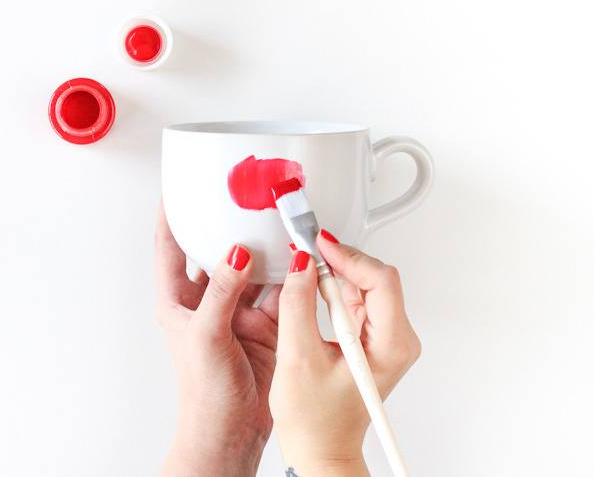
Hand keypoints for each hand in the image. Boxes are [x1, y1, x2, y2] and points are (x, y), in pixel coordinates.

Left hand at [156, 204, 279, 476]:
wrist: (233, 431)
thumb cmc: (203, 394)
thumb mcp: (204, 336)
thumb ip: (220, 292)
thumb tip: (235, 253)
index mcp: (179, 301)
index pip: (169, 247)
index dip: (171, 216)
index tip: (178, 187)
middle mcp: (209, 301)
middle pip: (216, 251)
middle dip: (229, 226)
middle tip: (244, 201)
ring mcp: (238, 310)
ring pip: (253, 267)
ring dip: (264, 250)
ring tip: (277, 224)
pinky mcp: (266, 322)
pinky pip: (279, 289)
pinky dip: (289, 275)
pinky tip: (297, 260)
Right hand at [269, 230, 420, 475]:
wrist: (320, 447)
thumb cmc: (315, 420)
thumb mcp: (297, 358)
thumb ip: (298, 306)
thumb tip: (301, 266)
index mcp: (390, 345)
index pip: (380, 281)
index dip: (348, 257)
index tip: (318, 245)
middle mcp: (395, 339)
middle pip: (374, 278)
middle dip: (339, 261)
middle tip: (306, 248)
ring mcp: (384, 337)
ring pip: (364, 285)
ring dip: (334, 273)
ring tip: (304, 265)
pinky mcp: (369, 336)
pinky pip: (355, 299)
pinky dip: (333, 288)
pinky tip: (312, 286)